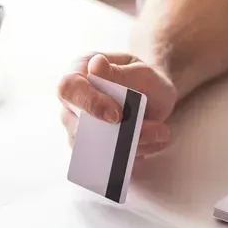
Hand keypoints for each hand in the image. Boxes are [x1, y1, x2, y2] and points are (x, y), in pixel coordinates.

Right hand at [57, 53, 177, 158]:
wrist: (155, 96)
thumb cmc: (144, 80)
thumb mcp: (141, 72)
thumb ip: (120, 72)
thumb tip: (95, 65)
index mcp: (79, 72)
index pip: (69, 88)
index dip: (89, 104)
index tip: (116, 115)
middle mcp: (73, 102)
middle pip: (76, 125)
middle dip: (114, 132)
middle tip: (146, 129)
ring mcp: (80, 128)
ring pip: (94, 148)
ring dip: (131, 144)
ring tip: (159, 132)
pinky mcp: (93, 149)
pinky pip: (108, 161)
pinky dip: (134, 155)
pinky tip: (154, 141)